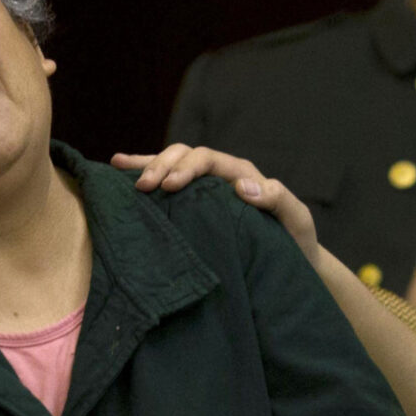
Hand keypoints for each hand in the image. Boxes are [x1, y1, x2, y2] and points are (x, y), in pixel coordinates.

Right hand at [112, 146, 318, 258]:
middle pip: (185, 156)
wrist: (294, 260)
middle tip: (142, 187)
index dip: (186, 168)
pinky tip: (122, 172)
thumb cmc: (296, 241)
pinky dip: (146, 172)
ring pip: (172, 163)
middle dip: (161, 166)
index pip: (208, 159)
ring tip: (119, 168)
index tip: (169, 187)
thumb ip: (277, 199)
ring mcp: (206, 188)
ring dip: (147, 165)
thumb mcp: (296, 218)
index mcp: (242, 174)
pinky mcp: (195, 204)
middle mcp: (221, 175)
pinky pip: (169, 182)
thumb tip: (243, 186)